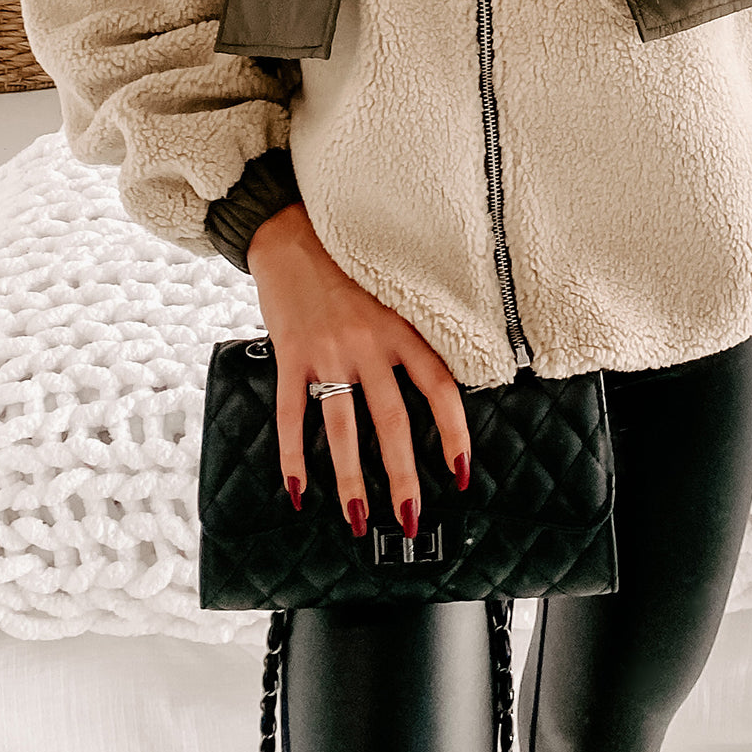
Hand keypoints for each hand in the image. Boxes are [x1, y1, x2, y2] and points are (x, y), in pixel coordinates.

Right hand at [246, 203, 470, 540]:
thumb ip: (409, 337)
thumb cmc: (346, 266)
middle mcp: (367, 342)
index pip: (439, 387)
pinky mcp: (290, 354)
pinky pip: (291, 413)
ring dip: (351, 480)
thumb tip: (440, 385)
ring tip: (359, 519)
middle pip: (392, 420)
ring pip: (342, 427)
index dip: (454, 433)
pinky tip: (298, 489)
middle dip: (402, 476)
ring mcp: (327, 351)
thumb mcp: (391, 294)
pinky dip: (293, 456)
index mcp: (400, 328)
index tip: (462, 473)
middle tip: (411, 518)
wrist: (290, 233)